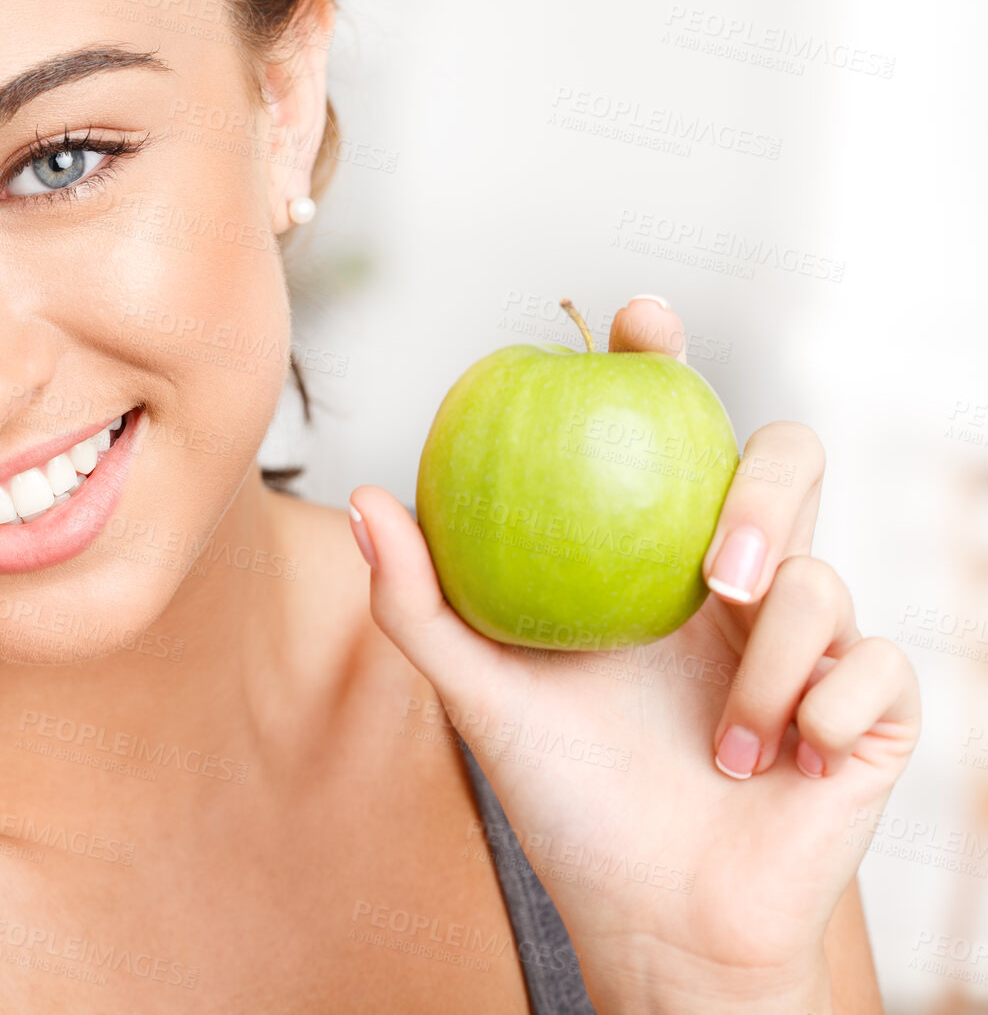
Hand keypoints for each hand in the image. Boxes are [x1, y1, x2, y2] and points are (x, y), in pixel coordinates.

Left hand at [349, 295, 919, 1013]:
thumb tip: (366, 494)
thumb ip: (421, 604)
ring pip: (829, 582)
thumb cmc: (567, 800)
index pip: (665, 434)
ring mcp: (809, 641)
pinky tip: (775, 766)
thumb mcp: (482, 699)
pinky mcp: (868, 708)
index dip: (661, 364)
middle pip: (785, 463)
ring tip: (720, 746)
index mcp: (648, 562)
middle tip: (718, 565)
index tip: (638, 325)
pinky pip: (876, 671)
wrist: (656, 918)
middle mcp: (736, 584)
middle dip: (766, 488)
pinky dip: (821, 717)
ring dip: (768, 670)